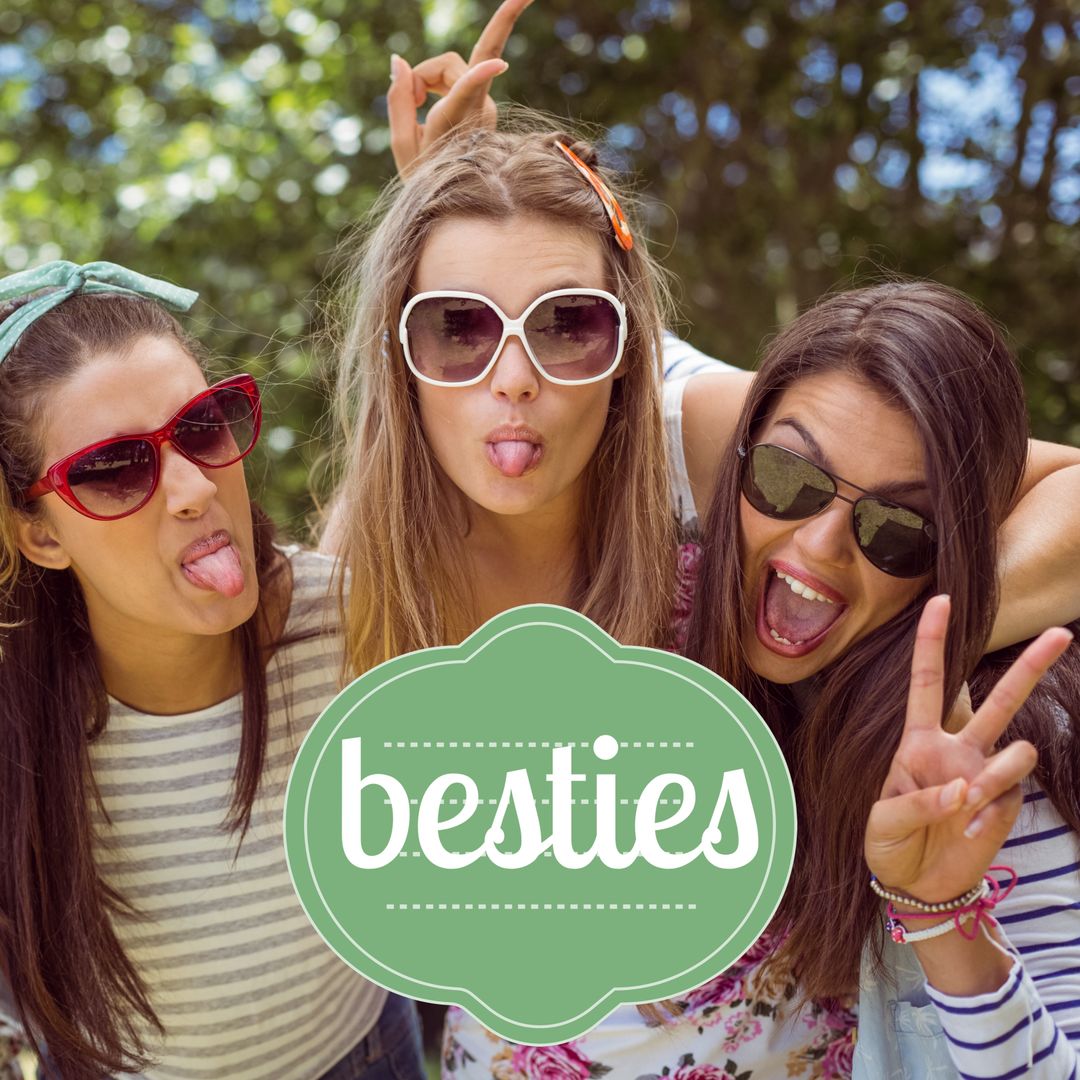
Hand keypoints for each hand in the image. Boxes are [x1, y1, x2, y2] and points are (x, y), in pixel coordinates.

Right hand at [387, 0, 532, 175]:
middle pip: (452, 64)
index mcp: (454, 125)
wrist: (456, 197)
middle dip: (476, 41)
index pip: (466, 92)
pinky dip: (438, 83)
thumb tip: (398, 61)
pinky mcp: (486, 102)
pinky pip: (460, 75)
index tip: (497, 64)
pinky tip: (423, 102)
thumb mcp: (403, 146)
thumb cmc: (425, 175)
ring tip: (414, 107)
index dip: (479, 75)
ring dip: (429, 78)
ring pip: (453, 66)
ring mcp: (486, 107)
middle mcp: (477, 113)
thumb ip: (398, 100)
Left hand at [865, 594, 1071, 903]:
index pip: (927, 681)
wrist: (916, 887)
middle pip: (998, 699)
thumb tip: (962, 789)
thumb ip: (916, 802)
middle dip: (1030, 667)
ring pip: (1017, 750)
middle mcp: (957, 749)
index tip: (941, 600)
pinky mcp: (1005, 806)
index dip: (933, 641)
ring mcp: (985, 776)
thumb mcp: (880, 821)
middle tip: (1060, 634)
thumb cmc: (888, 843)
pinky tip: (970, 835)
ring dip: (996, 774)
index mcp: (918, 740)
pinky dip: (990, 817)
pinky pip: (1011, 798)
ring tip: (969, 803)